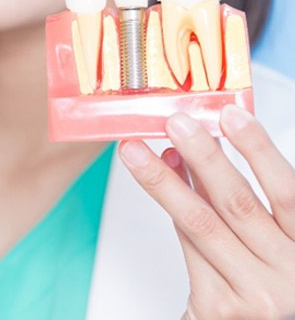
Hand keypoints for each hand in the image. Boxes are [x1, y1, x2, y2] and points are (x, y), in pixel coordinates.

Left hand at [119, 105, 294, 318]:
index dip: (259, 149)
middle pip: (237, 203)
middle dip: (202, 156)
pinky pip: (188, 247)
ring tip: (137, 151)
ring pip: (201, 222)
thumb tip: (194, 150)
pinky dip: (171, 210)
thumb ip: (239, 197)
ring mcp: (254, 294)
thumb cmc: (265, 280)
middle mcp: (289, 274)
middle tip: (174, 123)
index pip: (288, 192)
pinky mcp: (219, 307)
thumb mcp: (270, 238)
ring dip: (164, 181)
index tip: (230, 115)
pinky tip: (157, 182)